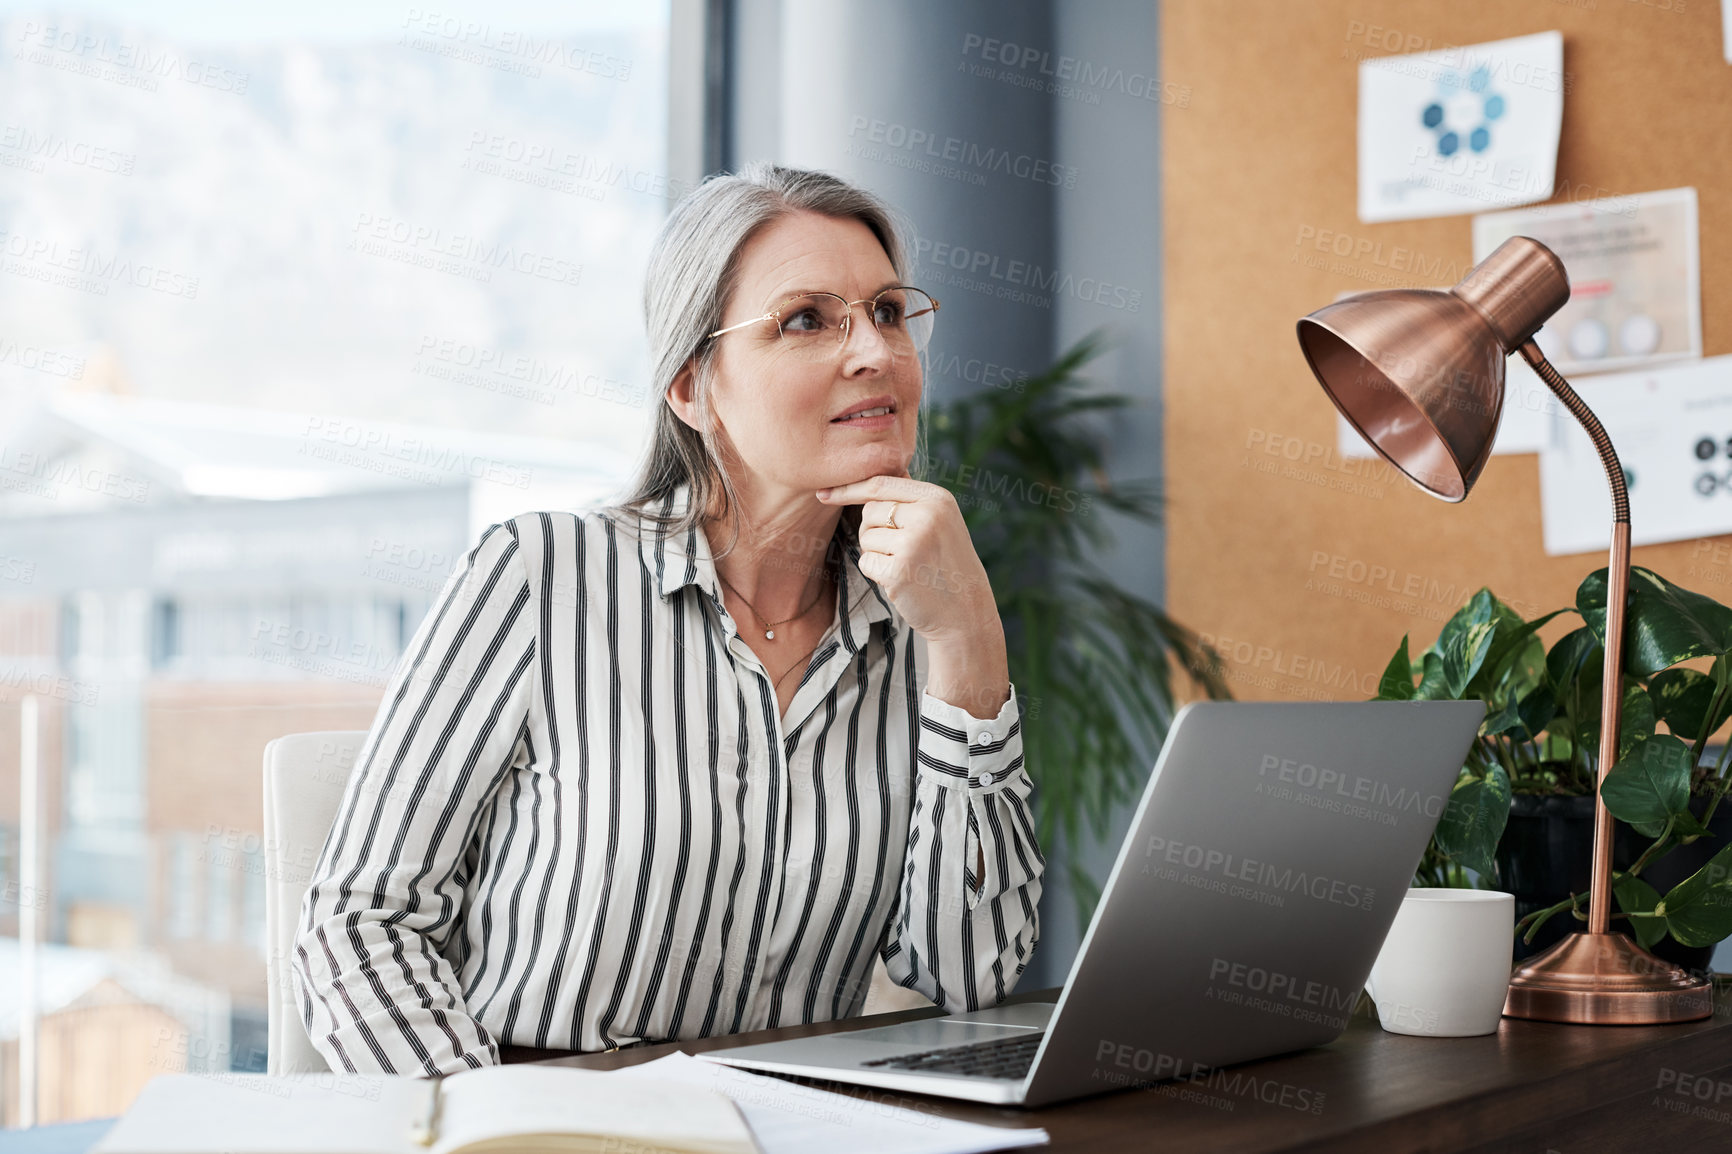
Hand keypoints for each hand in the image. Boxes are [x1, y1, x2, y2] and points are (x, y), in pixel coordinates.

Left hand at [815, 474, 1009, 718]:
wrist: (966, 612)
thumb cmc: (947, 564)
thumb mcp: (941, 521)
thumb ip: (910, 499)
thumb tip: (868, 476)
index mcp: (937, 498)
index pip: (880, 484)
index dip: (849, 488)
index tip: (824, 494)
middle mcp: (927, 516)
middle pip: (870, 511)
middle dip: (874, 530)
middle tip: (902, 549)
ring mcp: (913, 543)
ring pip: (865, 537)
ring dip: (877, 552)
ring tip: (908, 564)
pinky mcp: (899, 570)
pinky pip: (866, 561)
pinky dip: (876, 572)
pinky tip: (901, 579)